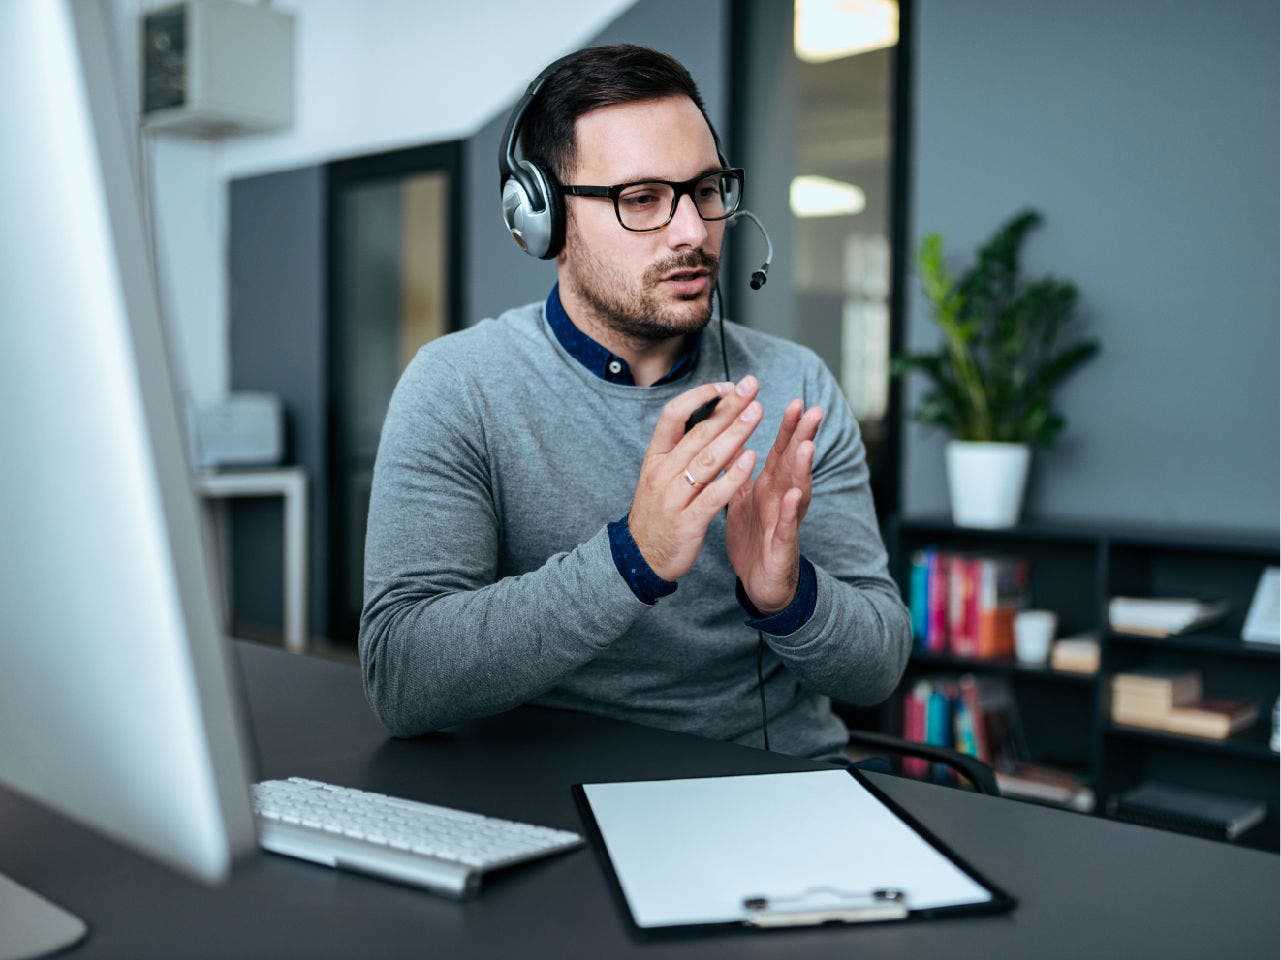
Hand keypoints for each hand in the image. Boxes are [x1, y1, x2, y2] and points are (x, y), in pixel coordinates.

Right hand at [628, 376, 764, 580]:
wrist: (640, 558)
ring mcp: (674, 498)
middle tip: (752, 387)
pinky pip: (713, 495)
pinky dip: (733, 476)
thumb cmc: (658, 512)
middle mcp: (662, 473)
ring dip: (735, 434)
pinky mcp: (688, 522)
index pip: (673, 415)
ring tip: (758, 412)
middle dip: (728, 408)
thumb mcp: (659, 474)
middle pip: (698, 432)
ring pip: (707, 459)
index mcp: (655, 457)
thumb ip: (680, 447)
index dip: (700, 396)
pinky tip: (751, 459)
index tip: (726, 385)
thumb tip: (706, 414)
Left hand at [726, 398, 823, 613]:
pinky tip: (795, 497)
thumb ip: (742, 473)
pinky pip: (787, 527)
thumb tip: (735, 441)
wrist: (759, 584)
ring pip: (796, 492)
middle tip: (814, 410)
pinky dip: (790, 512)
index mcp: (769, 488)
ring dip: (801, 470)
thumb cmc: (755, 540)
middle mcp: (782, 500)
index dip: (788, 428)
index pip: (780, 453)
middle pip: (793, 465)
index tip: (796, 401)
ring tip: (806, 447)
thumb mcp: (744, 501)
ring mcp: (785, 522)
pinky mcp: (782, 547)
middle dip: (803, 438)